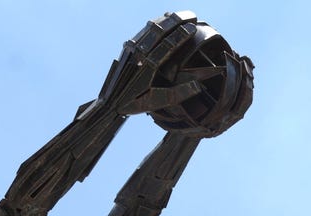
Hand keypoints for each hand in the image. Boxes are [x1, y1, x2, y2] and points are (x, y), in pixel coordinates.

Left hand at [93, 11, 252, 136]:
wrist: (111, 102)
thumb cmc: (137, 103)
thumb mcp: (159, 101)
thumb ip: (179, 93)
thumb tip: (199, 86)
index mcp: (148, 67)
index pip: (168, 45)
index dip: (182, 35)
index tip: (194, 28)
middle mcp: (139, 54)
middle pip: (160, 32)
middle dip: (177, 21)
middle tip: (192, 15)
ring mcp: (132, 49)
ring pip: (151, 28)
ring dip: (166, 20)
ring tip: (180, 15)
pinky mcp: (127, 48)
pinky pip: (143, 32)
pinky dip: (155, 24)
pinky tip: (163, 21)